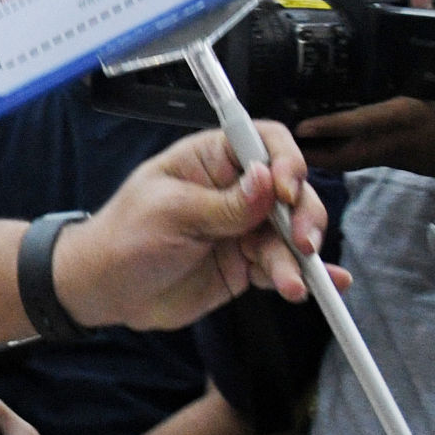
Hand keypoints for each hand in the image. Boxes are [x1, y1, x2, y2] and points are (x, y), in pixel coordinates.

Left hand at [54, 121, 338, 329]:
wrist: (104, 291)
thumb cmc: (123, 239)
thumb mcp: (170, 214)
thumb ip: (223, 205)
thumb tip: (268, 181)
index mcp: (210, 160)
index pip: (263, 143)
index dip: (285, 161)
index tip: (286, 190)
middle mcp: (234, 190)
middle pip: (290, 190)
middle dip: (303, 214)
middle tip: (302, 242)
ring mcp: (243, 228)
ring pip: (290, 233)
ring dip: (300, 257)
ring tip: (292, 284)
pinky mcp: (246, 264)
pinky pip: (282, 265)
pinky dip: (305, 274)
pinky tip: (330, 284)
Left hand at [296, 95, 434, 180]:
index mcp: (405, 116)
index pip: (361, 123)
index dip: (330, 126)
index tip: (300, 126)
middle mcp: (391, 141)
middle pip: (340, 156)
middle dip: (309, 151)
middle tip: (278, 140)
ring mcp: (391, 155)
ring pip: (345, 161)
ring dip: (319, 154)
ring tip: (290, 142)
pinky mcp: (394, 161)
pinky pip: (358, 159)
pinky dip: (338, 152)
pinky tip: (322, 141)